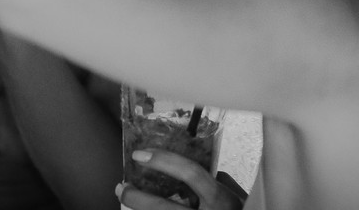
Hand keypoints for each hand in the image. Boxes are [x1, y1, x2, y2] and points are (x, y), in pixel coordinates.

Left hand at [117, 150, 246, 209]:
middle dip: (136, 199)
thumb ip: (220, 183)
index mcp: (222, 201)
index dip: (164, 162)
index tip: (140, 154)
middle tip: (122, 187)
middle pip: (163, 209)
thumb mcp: (237, 197)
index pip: (192, 175)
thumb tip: (203, 168)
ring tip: (127, 199)